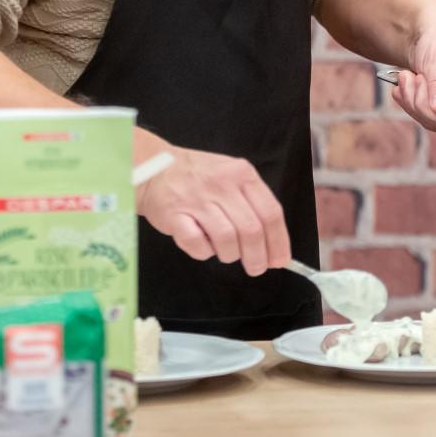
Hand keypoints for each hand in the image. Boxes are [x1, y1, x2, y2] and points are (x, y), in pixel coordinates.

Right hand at [133, 138, 289, 276]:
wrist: (155, 168)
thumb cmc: (199, 176)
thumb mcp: (232, 175)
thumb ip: (253, 204)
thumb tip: (274, 245)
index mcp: (242, 174)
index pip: (270, 212)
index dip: (278, 241)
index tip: (280, 260)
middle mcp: (222, 184)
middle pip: (251, 230)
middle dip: (257, 257)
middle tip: (256, 268)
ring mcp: (197, 199)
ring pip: (227, 239)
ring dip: (230, 254)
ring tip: (226, 253)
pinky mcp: (175, 215)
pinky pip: (197, 244)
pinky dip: (204, 252)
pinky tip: (204, 246)